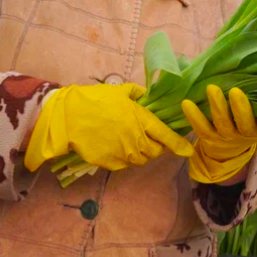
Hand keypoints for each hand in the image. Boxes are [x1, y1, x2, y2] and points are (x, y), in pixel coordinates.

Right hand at [24, 83, 191, 172]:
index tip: (188, 151)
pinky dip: (125, 158)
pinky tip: (116, 147)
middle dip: (157, 147)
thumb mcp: (119, 91)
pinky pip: (126, 164)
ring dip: (141, 153)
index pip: (167, 136)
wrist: (68, 118)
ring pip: (142, 159)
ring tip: (130, 141)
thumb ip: (138, 94)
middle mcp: (136, 140)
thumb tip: (148, 95)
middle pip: (157, 151)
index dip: (180, 145)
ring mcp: (124, 154)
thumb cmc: (94, 100)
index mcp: (141, 121)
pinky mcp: (111, 164)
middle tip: (149, 138)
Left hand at [182, 85, 256, 184]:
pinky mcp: (207, 137)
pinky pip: (201, 128)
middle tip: (234, 90)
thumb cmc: (246, 126)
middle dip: (239, 108)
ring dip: (216, 107)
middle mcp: (240, 135)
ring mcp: (223, 137)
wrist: (229, 151)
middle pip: (240, 122)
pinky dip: (193, 116)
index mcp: (256, 129)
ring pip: (220, 123)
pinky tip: (186, 102)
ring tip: (211, 88)